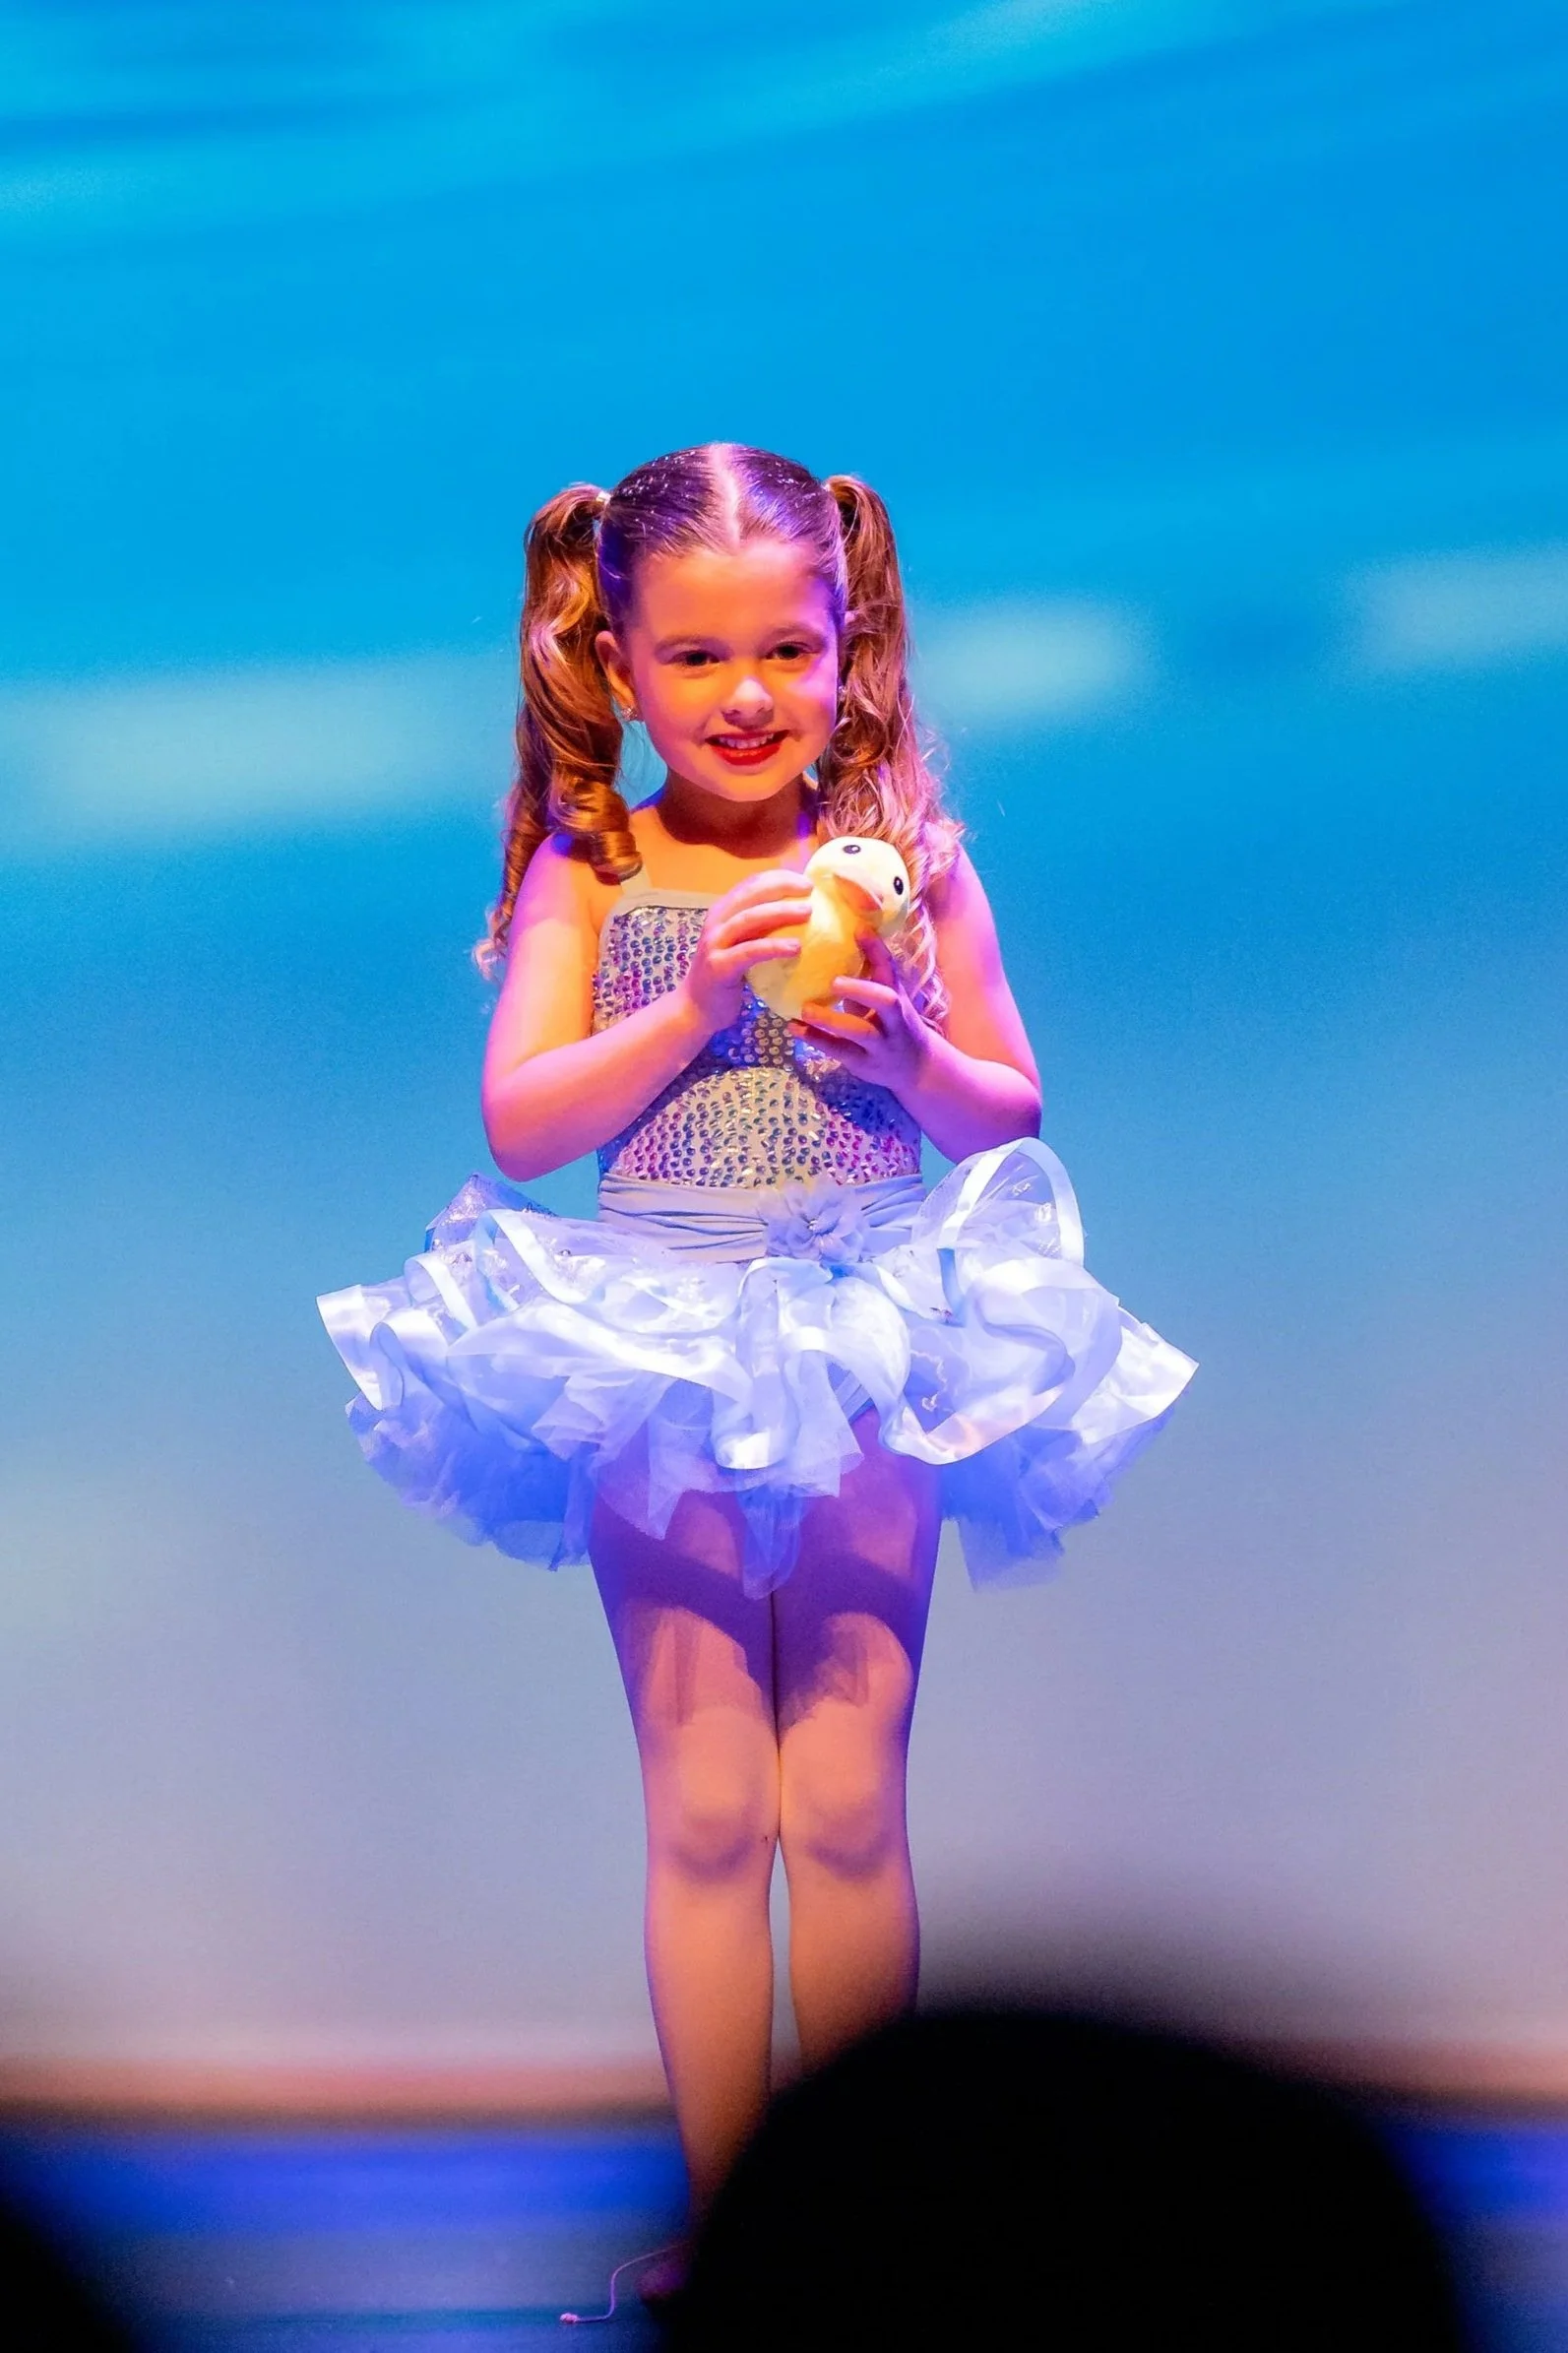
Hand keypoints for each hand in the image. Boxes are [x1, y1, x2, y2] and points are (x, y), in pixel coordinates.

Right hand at [677, 869, 811, 1034]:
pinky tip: (796, 947)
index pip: (751, 884)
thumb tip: (798, 916)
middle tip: (810, 889)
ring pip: (750, 918)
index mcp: (722, 912)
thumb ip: (760, 929)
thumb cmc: (726, 977)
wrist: (695, 1009)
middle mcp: (716, 922)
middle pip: (751, 894)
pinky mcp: (719, 966)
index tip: (805, 880)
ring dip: (781, 912)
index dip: (778, 877)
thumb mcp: (741, 945)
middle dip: (782, 886)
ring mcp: (715, 943)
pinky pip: (750, 952)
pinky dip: (774, 947)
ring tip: (808, 912)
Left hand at [790, 934, 932, 1097]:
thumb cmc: (892, 1023)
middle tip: (834, 981)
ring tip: (805, 1009)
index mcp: (897, 996)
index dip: (877, 949)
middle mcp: (895, 1019)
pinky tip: (794, 1028)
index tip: (859, 929)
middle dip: (861, 989)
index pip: (891, 969)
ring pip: (861, 1032)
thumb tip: (834, 940)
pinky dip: (816, 1039)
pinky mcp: (865, 1063)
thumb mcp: (886, 999)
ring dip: (832, 1020)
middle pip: (887, 1002)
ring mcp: (882, 1043)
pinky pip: (840, 1051)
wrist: (917, 1066)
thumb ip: (868, 976)